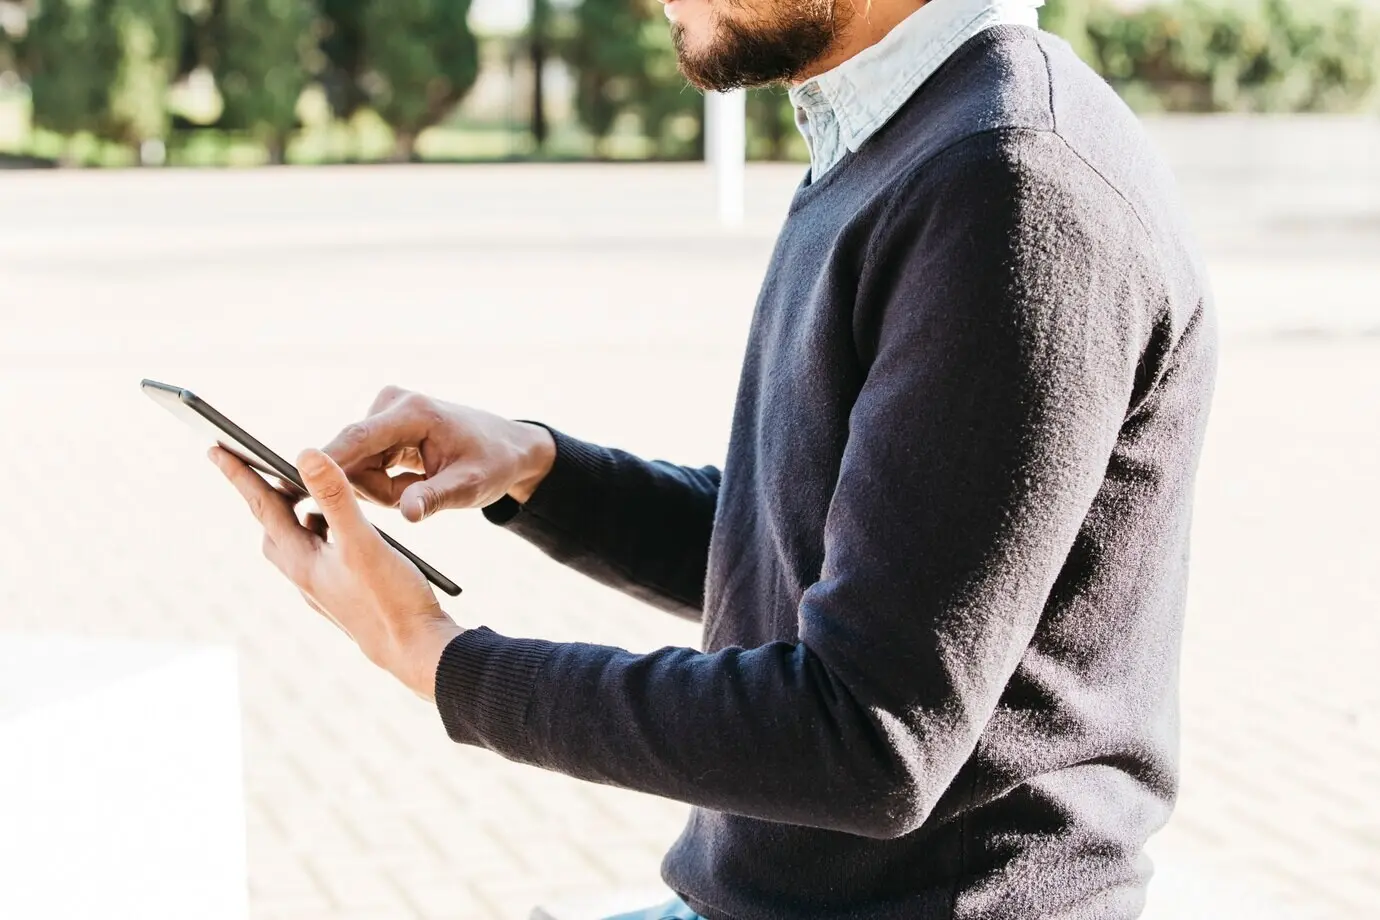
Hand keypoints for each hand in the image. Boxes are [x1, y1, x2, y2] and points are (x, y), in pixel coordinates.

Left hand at [210, 445, 462, 700]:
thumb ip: (335, 497)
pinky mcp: (344, 596)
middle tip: (256, 467)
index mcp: (302, 562)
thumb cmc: (392, 599)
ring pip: (297, 545)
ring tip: (304, 494)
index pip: (263, 508)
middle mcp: (305, 577)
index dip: (240, 475)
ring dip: (296, 517)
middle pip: (272, 529)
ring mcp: (324, 590)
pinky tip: (342, 532)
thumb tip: (305, 453)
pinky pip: (319, 557)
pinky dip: (321, 535)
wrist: (415, 651)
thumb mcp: (363, 541)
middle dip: (264, 496)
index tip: (214, 448)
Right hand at [322, 386, 555, 521]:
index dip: (328, 462)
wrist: (505, 447)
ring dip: (381, 488)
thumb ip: (436, 498)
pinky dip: (383, 482)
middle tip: (416, 497)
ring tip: (420, 487)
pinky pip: (362, 464)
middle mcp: (391, 403)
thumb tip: (407, 514)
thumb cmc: (491, 464)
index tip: (301, 483)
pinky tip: (411, 480)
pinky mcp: (378, 426)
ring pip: (355, 465)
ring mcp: (383, 412)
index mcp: (414, 412)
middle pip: (352, 457)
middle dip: (376, 488)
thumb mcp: (470, 487)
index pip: (359, 438)